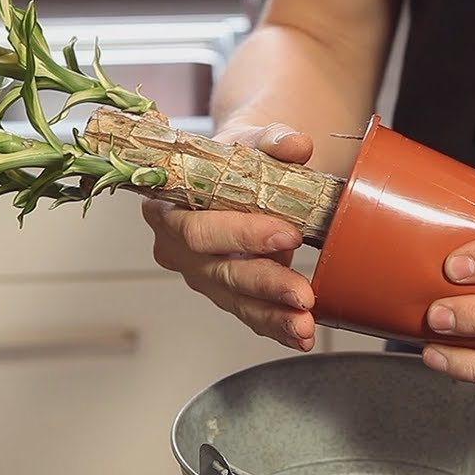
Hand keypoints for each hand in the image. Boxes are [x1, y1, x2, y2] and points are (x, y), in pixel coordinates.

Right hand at [141, 122, 316, 350]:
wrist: (233, 173)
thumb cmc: (232, 158)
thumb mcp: (248, 140)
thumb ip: (271, 139)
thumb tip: (296, 145)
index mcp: (170, 207)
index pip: (198, 228)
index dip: (240, 235)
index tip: (287, 234)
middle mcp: (178, 248)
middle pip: (217, 272)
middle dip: (264, 284)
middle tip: (303, 294)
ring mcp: (201, 275)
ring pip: (234, 300)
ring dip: (272, 317)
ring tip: (305, 327)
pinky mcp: (225, 293)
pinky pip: (248, 314)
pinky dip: (276, 326)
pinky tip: (300, 335)